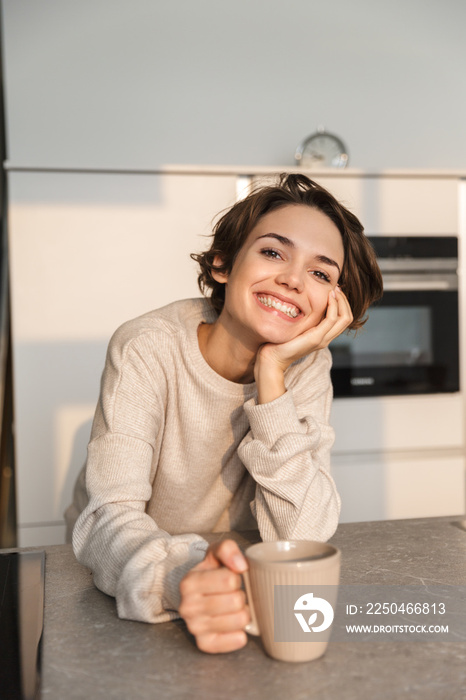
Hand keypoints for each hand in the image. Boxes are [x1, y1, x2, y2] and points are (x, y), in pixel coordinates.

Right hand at [178, 540, 249, 653]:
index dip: (236, 577)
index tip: (229, 578)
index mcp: (189, 582)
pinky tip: (234, 625)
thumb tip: (241, 565)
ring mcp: (195, 628)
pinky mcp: (204, 644)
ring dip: (243, 612)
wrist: (197, 594)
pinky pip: (237, 640)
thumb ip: (227, 549)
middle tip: (232, 594)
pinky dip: (241, 632)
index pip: (230, 580)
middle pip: (236, 601)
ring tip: (233, 608)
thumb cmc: (211, 573)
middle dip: (240, 595)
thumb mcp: (216, 553)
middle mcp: (187, 607)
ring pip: (240, 620)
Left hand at [254, 286, 352, 402]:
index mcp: (322, 336)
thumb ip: (302, 319)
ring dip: (341, 301)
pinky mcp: (316, 338)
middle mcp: (325, 339)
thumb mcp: (295, 327)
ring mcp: (322, 339)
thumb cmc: (279, 342)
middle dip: (344, 300)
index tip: (334, 291)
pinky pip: (331, 319)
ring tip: (334, 290)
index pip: (342, 319)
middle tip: (337, 288)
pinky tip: (327, 297)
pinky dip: (333, 306)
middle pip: (347, 318)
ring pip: (344, 318)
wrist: (272, 359)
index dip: (342, 304)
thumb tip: (303, 304)